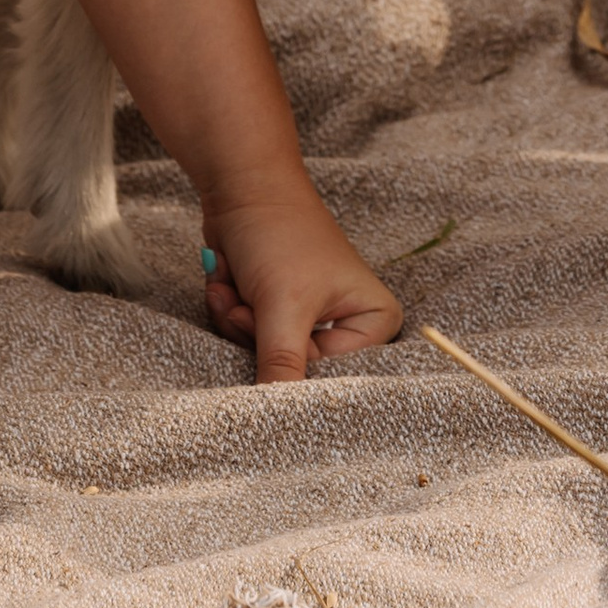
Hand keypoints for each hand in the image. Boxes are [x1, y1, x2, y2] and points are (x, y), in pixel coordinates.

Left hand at [201, 184, 403, 382]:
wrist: (241, 186)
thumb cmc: (281, 233)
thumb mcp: (285, 306)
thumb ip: (284, 367)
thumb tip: (274, 421)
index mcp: (376, 320)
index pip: (333, 377)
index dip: (293, 359)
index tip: (270, 323)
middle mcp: (349, 324)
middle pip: (295, 371)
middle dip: (258, 336)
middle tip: (252, 302)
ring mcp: (309, 318)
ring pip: (263, 357)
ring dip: (238, 322)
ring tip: (240, 285)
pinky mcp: (275, 312)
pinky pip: (246, 340)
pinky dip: (231, 312)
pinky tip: (231, 282)